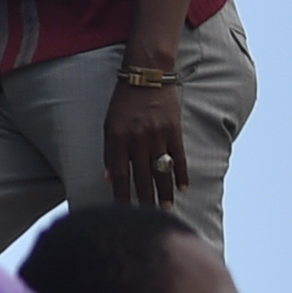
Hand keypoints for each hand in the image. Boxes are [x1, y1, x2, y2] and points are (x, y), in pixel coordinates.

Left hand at [99, 68, 186, 205]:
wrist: (146, 75)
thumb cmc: (123, 101)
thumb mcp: (109, 123)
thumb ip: (109, 151)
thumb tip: (109, 178)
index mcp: (118, 137)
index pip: (119, 175)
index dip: (121, 196)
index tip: (122, 213)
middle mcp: (137, 138)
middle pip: (141, 177)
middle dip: (144, 200)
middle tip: (147, 217)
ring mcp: (157, 135)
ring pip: (161, 171)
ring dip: (164, 192)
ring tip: (166, 209)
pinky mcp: (174, 130)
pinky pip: (179, 157)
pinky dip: (181, 174)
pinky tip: (182, 188)